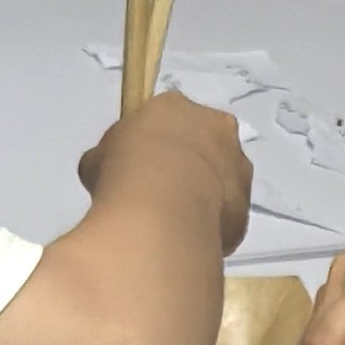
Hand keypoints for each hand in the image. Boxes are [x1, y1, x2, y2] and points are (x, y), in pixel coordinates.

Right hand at [79, 91, 252, 254]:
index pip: (167, 118)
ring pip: (222, 179)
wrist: (161, 213)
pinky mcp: (246, 205)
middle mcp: (217, 128)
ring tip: (174, 220)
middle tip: (161, 192)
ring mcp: (238, 166)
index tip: (143, 164)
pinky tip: (188, 238)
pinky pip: (228, 215)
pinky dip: (212, 225)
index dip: (155, 142)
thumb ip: (110, 158)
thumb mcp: (97, 160)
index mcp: (175, 106)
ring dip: (205, 194)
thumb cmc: (123, 174)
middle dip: (187, 165)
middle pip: (204, 144)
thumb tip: (109, 171)